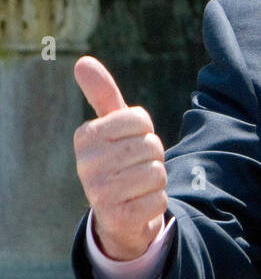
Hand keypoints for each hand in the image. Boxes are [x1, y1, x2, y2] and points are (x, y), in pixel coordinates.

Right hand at [72, 56, 167, 261]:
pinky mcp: (117, 217)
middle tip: (136, 167)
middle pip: (151, 145)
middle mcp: (86, 164)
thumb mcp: (112, 128)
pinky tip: (138, 205)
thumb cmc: (119, 161)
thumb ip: (103, 95)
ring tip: (137, 186)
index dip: (146, 131)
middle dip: (153, 156)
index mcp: (85, 136)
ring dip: (156, 180)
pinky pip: (159, 200)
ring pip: (157, 172)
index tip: (130, 142)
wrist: (118, 214)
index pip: (140, 118)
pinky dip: (156, 202)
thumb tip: (83, 60)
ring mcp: (99, 192)